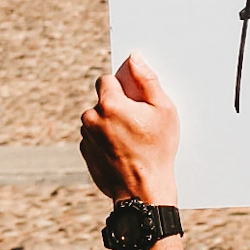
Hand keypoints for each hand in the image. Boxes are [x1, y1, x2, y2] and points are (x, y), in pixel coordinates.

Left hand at [81, 54, 180, 204]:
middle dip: (116, 107)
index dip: (121, 88)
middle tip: (137, 123)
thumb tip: (134, 58)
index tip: (133, 101)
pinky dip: (105, 139)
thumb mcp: (164, 110)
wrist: (143, 191)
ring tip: (131, 140)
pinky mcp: (85, 153)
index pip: (105, 80)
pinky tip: (122, 151)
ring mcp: (86, 138)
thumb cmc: (157, 152)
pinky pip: (94, 137)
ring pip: (96, 119)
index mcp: (110, 105)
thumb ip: (147, 79)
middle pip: (101, 101)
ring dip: (109, 124)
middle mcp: (92, 119)